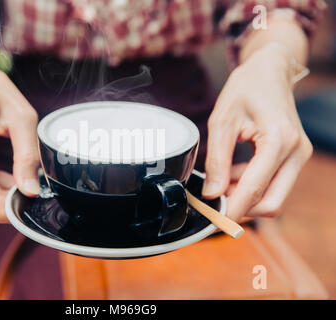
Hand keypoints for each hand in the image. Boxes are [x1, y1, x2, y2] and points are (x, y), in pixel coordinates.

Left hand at [202, 44, 312, 220]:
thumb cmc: (246, 89)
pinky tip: (231, 174)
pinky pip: (274, 184)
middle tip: (214, 201)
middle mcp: (296, 151)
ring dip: (245, 196)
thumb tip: (212, 193)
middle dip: (242, 208)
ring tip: (219, 181)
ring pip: (273, 196)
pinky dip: (252, 186)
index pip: (255, 189)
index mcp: (278, 140)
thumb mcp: (222, 120)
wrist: (270, 71)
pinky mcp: (294, 157)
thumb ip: (217, 159)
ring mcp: (298, 155)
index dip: (233, 209)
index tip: (214, 221)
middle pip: (272, 202)